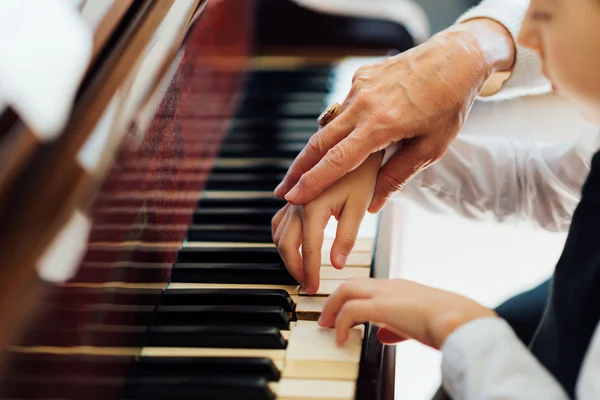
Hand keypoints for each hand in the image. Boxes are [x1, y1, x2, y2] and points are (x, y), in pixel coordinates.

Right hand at [272, 153, 381, 294]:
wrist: (356, 144)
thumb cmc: (361, 172)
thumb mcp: (359, 206)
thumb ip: (346, 237)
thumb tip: (337, 264)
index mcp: (313, 206)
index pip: (310, 249)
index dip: (311, 272)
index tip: (315, 287)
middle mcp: (297, 201)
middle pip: (286, 244)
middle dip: (295, 268)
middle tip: (307, 284)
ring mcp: (293, 198)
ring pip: (279, 233)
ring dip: (286, 254)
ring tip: (301, 269)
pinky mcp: (294, 195)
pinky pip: (280, 220)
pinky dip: (283, 237)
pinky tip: (293, 246)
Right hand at [274, 19, 515, 212]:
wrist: (456, 57)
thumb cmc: (449, 104)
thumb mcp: (431, 147)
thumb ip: (398, 176)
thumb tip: (373, 204)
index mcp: (381, 125)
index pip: (337, 160)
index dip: (312, 182)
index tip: (293, 197)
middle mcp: (363, 104)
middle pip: (319, 143)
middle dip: (298, 170)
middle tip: (282, 190)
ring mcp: (359, 88)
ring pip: (326, 126)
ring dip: (312, 151)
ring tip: (301, 172)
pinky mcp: (360, 77)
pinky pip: (341, 108)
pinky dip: (336, 128)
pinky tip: (338, 140)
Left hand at [318, 278, 496, 348]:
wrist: (461, 320)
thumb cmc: (450, 324)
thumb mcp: (420, 325)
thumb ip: (400, 329)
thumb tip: (385, 337)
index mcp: (402, 288)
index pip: (369, 286)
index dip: (353, 298)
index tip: (343, 313)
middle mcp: (392, 286)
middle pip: (353, 283)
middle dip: (335, 299)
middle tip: (326, 318)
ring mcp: (387, 293)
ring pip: (347, 290)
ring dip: (332, 308)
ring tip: (326, 326)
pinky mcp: (382, 306)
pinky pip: (351, 311)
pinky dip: (341, 324)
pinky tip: (341, 339)